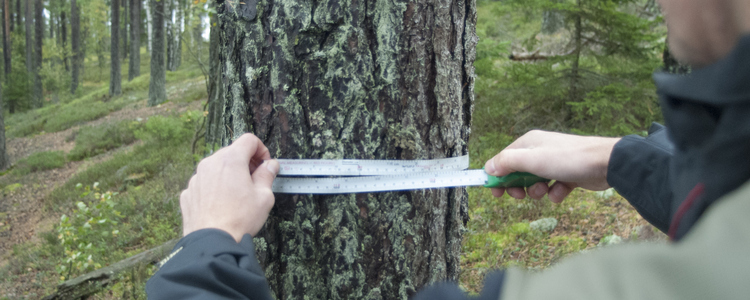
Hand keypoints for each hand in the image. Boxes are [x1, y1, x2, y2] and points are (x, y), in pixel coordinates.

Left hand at [180, 133, 279, 241]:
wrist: (212, 242)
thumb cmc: (240, 219)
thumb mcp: (264, 197)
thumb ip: (267, 175)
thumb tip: (270, 165)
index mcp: (231, 160)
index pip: (249, 140)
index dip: (262, 149)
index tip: (265, 165)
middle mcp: (210, 163)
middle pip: (232, 152)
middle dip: (246, 162)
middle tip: (255, 181)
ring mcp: (196, 178)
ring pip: (216, 168)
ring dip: (229, 175)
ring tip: (238, 196)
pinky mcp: (188, 193)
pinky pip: (205, 183)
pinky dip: (215, 188)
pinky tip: (222, 205)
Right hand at [483, 130, 619, 202]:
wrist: (606, 163)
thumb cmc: (568, 158)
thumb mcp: (532, 160)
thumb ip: (507, 162)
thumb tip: (488, 168)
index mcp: (528, 143)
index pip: (504, 160)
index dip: (497, 176)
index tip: (494, 192)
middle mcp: (540, 151)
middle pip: (518, 173)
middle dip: (518, 187)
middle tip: (521, 195)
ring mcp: (554, 163)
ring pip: (535, 183)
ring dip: (537, 191)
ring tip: (546, 190)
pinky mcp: (568, 175)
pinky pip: (554, 188)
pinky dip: (555, 193)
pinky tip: (562, 191)